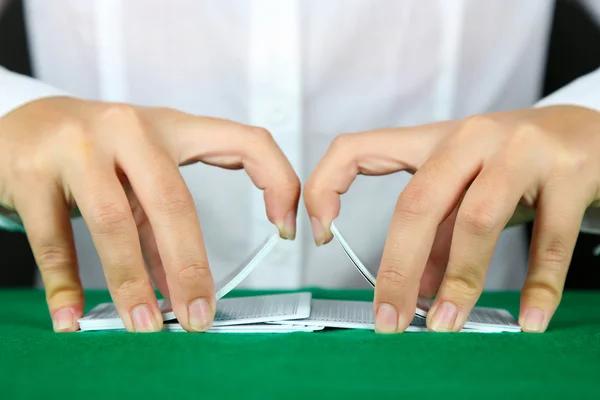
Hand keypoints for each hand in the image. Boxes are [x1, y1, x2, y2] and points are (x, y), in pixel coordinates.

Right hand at [0, 97, 299, 331]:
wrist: (23, 124)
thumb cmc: (98, 153)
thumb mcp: (140, 177)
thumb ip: (162, 225)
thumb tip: (177, 286)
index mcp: (171, 127)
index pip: (245, 141)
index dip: (277, 182)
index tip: (285, 231)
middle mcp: (128, 129)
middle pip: (174, 201)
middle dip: (190, 266)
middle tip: (198, 317)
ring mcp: (78, 146)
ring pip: (114, 223)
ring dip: (132, 282)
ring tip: (144, 326)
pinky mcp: (30, 171)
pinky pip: (54, 239)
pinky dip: (65, 285)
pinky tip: (74, 317)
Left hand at [304, 105, 599, 332]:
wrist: (587, 132)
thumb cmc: (512, 163)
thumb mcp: (465, 190)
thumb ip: (438, 234)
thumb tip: (417, 287)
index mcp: (433, 141)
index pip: (357, 149)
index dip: (326, 188)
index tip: (319, 234)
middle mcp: (470, 138)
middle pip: (417, 203)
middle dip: (397, 269)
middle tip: (389, 318)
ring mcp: (520, 151)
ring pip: (477, 220)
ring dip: (458, 282)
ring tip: (446, 324)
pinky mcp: (569, 173)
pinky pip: (548, 240)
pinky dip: (536, 285)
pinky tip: (529, 318)